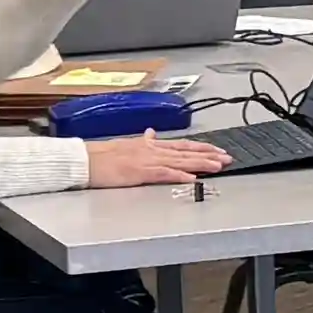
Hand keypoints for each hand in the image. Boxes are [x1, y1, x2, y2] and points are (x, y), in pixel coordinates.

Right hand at [77, 130, 227, 188]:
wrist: (85, 160)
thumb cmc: (102, 156)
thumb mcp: (126, 144)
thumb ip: (142, 141)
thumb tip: (151, 133)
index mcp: (150, 145)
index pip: (181, 145)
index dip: (201, 147)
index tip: (217, 149)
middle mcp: (152, 150)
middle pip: (186, 152)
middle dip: (208, 155)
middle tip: (227, 157)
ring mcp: (147, 160)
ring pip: (180, 161)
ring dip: (200, 164)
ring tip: (218, 166)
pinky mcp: (140, 172)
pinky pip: (164, 174)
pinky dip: (180, 176)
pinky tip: (193, 178)